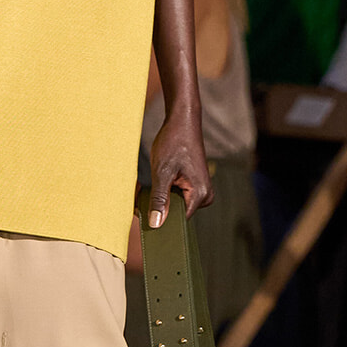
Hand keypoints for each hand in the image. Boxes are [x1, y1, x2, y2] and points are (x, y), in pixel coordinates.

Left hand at [148, 108, 212, 225]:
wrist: (183, 122)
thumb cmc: (173, 142)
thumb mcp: (162, 172)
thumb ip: (159, 199)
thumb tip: (156, 224)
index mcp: (201, 195)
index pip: (178, 221)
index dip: (160, 219)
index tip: (142, 216)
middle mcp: (205, 196)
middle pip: (177, 214)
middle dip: (158, 207)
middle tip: (141, 194)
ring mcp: (201, 191)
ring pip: (175, 205)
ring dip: (159, 198)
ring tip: (148, 185)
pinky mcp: (195, 186)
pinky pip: (177, 196)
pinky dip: (164, 192)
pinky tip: (156, 181)